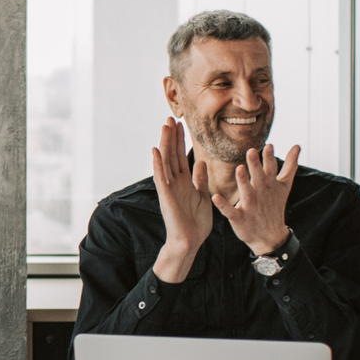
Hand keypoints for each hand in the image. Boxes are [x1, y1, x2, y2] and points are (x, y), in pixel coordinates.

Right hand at [151, 118, 212, 282]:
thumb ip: (201, 180)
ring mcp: (169, 188)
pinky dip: (158, 164)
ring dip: (165, 144)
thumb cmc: (196, 224)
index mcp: (185, 182)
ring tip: (164, 127)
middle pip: (172, 154)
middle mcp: (175, 182)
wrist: (190, 242)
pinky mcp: (166, 196)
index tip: (181, 125)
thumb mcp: (203, 197)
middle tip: (170, 118)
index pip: (181, 156)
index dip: (181, 141)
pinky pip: (161, 177)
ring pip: (166, 161)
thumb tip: (200, 163)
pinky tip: (155, 151)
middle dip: (172, 137)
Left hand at [214, 143, 297, 254]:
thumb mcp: (283, 185)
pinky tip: (215, 197)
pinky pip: (230, 210)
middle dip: (256, 165)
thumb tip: (297, 145)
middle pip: (258, 177)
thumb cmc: (274, 206)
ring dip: (243, 181)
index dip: (269, 158)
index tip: (268, 145)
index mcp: (269, 184)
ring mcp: (250, 205)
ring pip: (246, 191)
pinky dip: (223, 205)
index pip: (270, 169)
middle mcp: (260, 193)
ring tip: (239, 169)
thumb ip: (290, 165)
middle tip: (251, 151)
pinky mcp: (239, 217)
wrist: (270, 236)